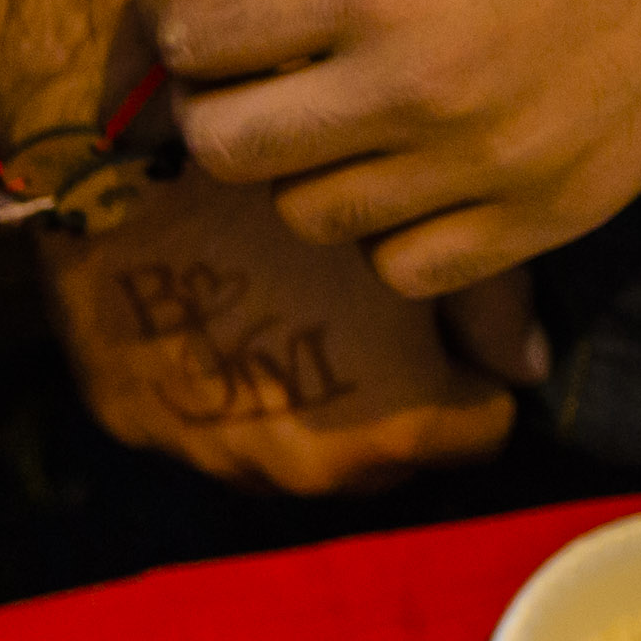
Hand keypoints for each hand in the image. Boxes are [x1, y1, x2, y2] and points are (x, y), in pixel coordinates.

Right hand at [42, 169, 525, 493]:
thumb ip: (488, 300)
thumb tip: (530, 365)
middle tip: (376, 317)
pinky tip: (224, 315)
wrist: (109, 171)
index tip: (451, 326)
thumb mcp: (408, 226)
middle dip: (394, 400)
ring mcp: (212, 455)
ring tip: (297, 316)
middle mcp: (304, 469)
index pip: (481, 434)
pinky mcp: (137, 428)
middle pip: (387, 456)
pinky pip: (209, 421)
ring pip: (292, 448)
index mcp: (389, 431)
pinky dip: (228, 386)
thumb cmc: (285, 188)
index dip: (474, 375)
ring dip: (307, 401)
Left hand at [152, 0, 640, 297]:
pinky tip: (424, 175)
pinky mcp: (554, 214)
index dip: (170, 36)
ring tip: (355, 121)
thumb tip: (210, 32)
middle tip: (248, 86)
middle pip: (230, 150)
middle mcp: (420, 86)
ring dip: (311, 174)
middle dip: (220, 114)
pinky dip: (393, 231)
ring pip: (311, 218)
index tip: (180, 29)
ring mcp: (489, 164)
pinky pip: (408, 265)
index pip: (195, 45)